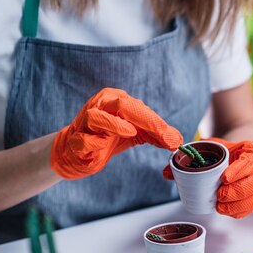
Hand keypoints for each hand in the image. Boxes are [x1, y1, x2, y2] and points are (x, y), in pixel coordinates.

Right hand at [51, 88, 182, 179]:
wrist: (78, 153)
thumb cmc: (108, 137)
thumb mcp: (136, 133)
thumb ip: (156, 135)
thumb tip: (177, 139)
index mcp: (115, 99)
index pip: (139, 107)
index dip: (158, 123)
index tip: (173, 138)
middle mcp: (99, 105)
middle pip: (122, 105)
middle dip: (146, 120)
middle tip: (163, 135)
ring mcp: (84, 122)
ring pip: (96, 116)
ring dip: (115, 124)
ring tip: (131, 132)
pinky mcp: (75, 140)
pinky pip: (83, 140)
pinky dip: (94, 143)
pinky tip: (103, 147)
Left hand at [163, 137, 252, 217]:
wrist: (238, 154)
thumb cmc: (226, 151)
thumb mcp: (211, 147)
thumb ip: (191, 156)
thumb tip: (167, 172)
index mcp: (252, 151)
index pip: (249, 160)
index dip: (238, 170)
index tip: (223, 178)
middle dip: (237, 191)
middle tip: (219, 195)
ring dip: (238, 204)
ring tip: (220, 206)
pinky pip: (251, 207)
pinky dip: (239, 212)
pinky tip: (226, 211)